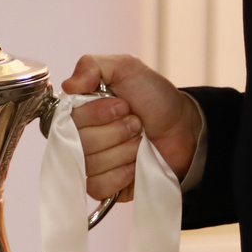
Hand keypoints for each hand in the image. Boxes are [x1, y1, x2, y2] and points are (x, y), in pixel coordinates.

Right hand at [60, 54, 202, 200]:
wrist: (183, 128)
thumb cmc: (154, 98)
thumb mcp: (126, 68)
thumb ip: (91, 65)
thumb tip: (67, 85)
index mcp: (79, 110)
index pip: (68, 120)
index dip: (97, 114)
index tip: (123, 105)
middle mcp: (79, 137)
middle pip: (80, 144)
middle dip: (116, 132)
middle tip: (136, 123)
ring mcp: (90, 164)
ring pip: (90, 165)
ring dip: (123, 152)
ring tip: (139, 142)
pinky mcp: (104, 186)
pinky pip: (97, 186)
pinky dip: (120, 175)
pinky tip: (135, 165)